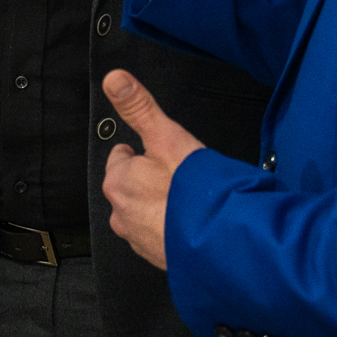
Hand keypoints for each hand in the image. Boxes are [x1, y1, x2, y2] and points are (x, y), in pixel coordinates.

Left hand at [98, 69, 206, 270]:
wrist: (222, 241)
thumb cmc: (194, 189)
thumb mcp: (167, 136)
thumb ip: (139, 106)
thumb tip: (113, 77)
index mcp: (118, 182)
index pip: (121, 159)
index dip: (144, 153)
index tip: (162, 155)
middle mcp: (121, 214)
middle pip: (132, 187)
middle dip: (152, 181)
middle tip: (181, 177)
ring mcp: (138, 240)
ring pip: (146, 213)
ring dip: (162, 206)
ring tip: (189, 201)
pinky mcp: (157, 259)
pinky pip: (161, 237)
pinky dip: (173, 229)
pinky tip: (193, 223)